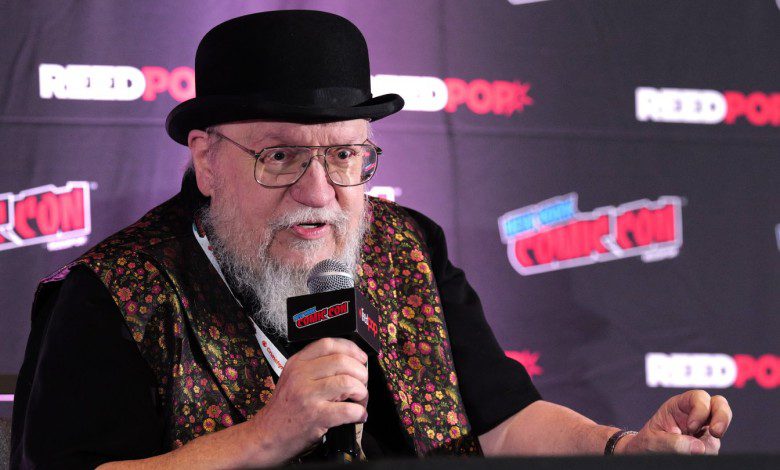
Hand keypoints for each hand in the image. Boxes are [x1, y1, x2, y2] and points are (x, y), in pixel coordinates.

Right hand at [246, 338, 368, 462]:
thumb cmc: (284, 409)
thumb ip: (315, 367)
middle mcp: (301, 375)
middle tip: (361, 384)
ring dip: (361, 392)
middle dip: (360, 373)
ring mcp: (307, 395)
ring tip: (359, 400)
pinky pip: (348, 410)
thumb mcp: (292, 378)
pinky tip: (357, 415)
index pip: (329, 344)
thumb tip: (349, 363)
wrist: (266, 436)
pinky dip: (359, 413)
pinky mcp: (315, 416)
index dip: (351, 349)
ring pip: (348, 383)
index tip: (360, 358)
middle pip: (342, 362)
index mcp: (297, 363)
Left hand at [619, 390, 731, 454]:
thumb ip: (673, 443)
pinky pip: (714, 447)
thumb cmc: (647, 443)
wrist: (645, 454)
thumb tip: (699, 448)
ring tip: (693, 450)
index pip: (699, 397)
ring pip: (721, 427)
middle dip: (722, 416)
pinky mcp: (706, 445)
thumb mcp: (654, 441)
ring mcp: (703, 430)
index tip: (692, 427)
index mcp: (679, 406)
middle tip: (716, 433)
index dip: (701, 409)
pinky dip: (708, 452)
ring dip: (712, 441)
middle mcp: (694, 415)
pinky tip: (693, 455)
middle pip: (719, 405)